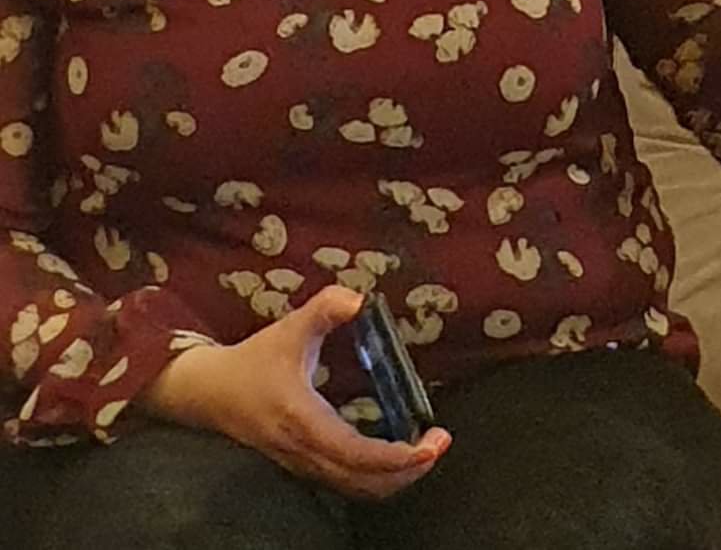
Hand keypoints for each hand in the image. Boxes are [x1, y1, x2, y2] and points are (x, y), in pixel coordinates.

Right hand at [139, 286, 450, 500]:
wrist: (213, 394)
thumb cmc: (254, 361)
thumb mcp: (289, 328)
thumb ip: (324, 308)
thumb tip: (359, 299)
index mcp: (304, 421)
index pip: (357, 454)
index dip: (397, 456)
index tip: (430, 443)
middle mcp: (306, 452)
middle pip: (365, 483)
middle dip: (408, 471)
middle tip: (439, 443)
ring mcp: (306, 466)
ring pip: (358, 489)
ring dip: (396, 478)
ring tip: (425, 451)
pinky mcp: (307, 467)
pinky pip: (349, 484)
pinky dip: (379, 477)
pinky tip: (397, 455)